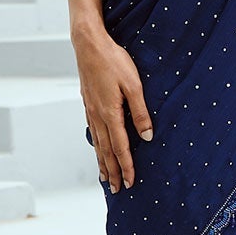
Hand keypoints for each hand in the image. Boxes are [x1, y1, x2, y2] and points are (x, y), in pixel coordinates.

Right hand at [71, 23, 152, 191]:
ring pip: (97, 143)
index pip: (120, 147)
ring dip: (102, 162)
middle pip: (106, 151)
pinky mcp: (88, 104)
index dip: (126, 166)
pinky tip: (97, 150)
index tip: (130, 182)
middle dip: (113, 171)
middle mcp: (97, 116)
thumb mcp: (134, 85)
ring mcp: (90, 110)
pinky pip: (92, 132)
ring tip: (105, 178)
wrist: (89, 44)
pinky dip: (96, 147)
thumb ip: (141, 112)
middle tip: (118, 189)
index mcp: (110, 113)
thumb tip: (147, 137)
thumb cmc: (114, 61)